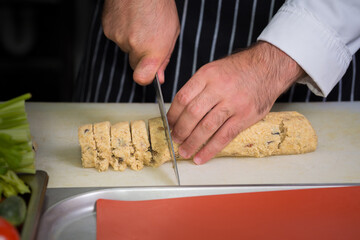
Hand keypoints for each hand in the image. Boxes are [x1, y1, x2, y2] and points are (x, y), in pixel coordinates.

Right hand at [102, 0, 179, 84]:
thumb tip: (159, 77)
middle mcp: (134, 46)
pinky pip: (116, 37)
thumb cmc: (159, 5)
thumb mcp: (172, 33)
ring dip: (132, 41)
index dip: (145, 78)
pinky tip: (130, 19)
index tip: (150, 73)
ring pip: (125, 49)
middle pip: (135, 64)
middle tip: (148, 38)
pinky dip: (122, 31)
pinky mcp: (108, 29)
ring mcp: (119, 37)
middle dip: (141, 56)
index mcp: (152, 50)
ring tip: (140, 23)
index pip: (142, 78)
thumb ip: (164, 58)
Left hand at [167, 41, 304, 163]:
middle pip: (192, 114)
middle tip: (175, 139)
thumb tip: (180, 111)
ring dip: (192, 142)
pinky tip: (201, 157)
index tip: (169, 124)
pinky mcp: (245, 116)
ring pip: (207, 127)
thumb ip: (198, 88)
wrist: (268, 67)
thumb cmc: (239, 69)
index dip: (173, 115)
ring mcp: (233, 103)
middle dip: (180, 130)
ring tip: (184, 151)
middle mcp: (219, 88)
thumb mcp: (214, 69)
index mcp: (207, 75)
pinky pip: (224, 136)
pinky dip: (210, 149)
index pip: (183, 98)